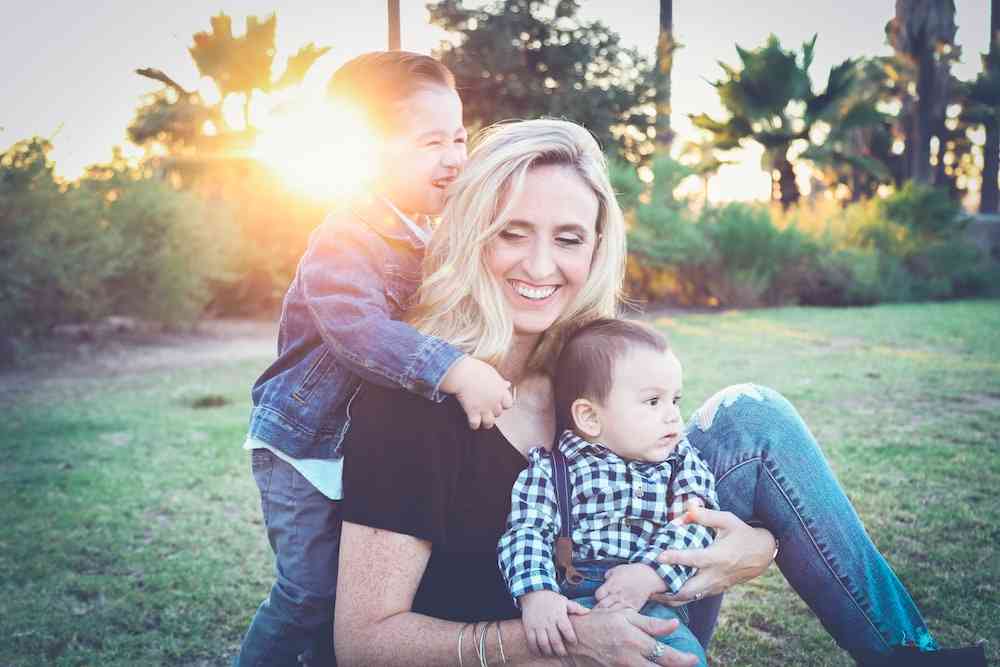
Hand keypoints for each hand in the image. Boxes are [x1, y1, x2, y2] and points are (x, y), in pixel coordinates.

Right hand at [439, 356, 513, 428]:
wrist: (462, 372)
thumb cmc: (475, 370)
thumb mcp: (491, 373)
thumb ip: (500, 381)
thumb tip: (508, 384)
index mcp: (501, 391)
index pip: (508, 404)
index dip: (502, 404)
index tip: (497, 402)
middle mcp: (495, 401)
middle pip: (498, 413)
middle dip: (492, 412)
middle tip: (485, 408)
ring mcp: (484, 407)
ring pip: (489, 423)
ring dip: (485, 422)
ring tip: (480, 419)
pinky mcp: (473, 411)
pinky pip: (475, 424)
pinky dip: (473, 424)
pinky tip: (471, 420)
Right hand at [520, 590, 589, 656]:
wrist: (533, 593)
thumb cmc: (552, 599)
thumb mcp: (564, 601)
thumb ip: (576, 608)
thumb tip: (588, 612)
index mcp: (559, 615)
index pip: (566, 629)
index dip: (571, 638)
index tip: (574, 642)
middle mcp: (548, 621)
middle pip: (555, 640)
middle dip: (560, 650)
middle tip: (564, 653)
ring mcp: (538, 625)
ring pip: (543, 643)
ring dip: (549, 651)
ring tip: (553, 653)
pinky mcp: (529, 627)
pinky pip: (531, 641)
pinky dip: (536, 649)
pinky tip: (540, 652)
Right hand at [569, 608, 698, 665]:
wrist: (574, 639)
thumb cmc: (600, 621)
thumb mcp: (625, 615)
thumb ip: (651, 623)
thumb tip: (674, 624)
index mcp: (635, 640)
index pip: (666, 654)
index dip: (684, 659)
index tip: (694, 658)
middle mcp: (631, 658)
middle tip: (691, 663)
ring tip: (674, 666)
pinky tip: (652, 665)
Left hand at [594, 563, 664, 610]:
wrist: (649, 576)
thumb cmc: (632, 571)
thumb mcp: (617, 569)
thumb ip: (608, 575)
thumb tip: (604, 579)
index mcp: (612, 584)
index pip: (598, 595)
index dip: (598, 597)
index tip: (601, 596)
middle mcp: (617, 594)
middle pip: (603, 606)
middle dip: (600, 607)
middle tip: (602, 608)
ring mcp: (625, 602)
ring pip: (613, 612)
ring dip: (610, 614)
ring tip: (609, 614)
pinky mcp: (634, 607)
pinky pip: (624, 615)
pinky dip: (621, 616)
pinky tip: (619, 615)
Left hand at [655, 504, 775, 605]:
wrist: (761, 554)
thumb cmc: (742, 534)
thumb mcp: (727, 520)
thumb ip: (705, 515)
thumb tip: (687, 505)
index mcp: (718, 557)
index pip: (694, 559)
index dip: (676, 558)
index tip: (658, 556)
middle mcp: (715, 575)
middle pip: (688, 590)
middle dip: (667, 590)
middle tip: (646, 585)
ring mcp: (715, 586)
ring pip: (689, 598)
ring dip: (669, 597)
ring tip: (649, 593)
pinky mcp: (715, 590)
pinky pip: (694, 598)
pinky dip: (679, 598)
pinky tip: (664, 593)